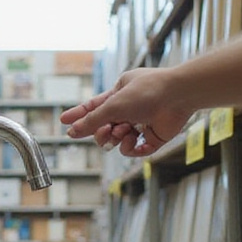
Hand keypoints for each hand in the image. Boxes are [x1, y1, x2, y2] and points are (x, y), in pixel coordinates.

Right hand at [60, 69, 191, 156]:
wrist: (178, 96)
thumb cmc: (147, 92)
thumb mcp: (113, 105)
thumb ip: (92, 120)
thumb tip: (72, 131)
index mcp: (119, 93)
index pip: (94, 107)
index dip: (78, 115)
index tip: (63, 122)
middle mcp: (129, 108)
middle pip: (104, 128)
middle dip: (101, 132)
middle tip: (106, 131)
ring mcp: (141, 124)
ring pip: (118, 141)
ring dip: (117, 139)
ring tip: (124, 132)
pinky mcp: (153, 138)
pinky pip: (134, 150)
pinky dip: (132, 149)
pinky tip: (135, 141)